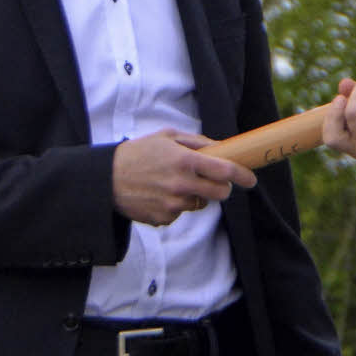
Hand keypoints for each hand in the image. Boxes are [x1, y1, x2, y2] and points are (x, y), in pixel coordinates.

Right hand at [112, 129, 256, 225]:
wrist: (104, 179)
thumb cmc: (139, 153)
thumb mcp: (167, 137)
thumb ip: (197, 142)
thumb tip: (222, 148)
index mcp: (185, 161)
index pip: (225, 171)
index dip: (243, 176)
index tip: (251, 179)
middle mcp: (181, 184)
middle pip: (220, 193)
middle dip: (222, 187)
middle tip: (214, 181)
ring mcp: (173, 204)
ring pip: (201, 203)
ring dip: (196, 195)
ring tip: (173, 183)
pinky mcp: (163, 219)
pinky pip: (181, 213)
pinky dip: (177, 206)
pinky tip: (160, 194)